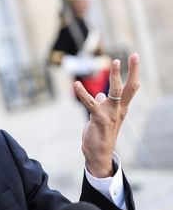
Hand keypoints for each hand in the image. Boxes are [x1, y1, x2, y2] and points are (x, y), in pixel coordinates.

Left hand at [74, 53, 139, 177]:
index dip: (133, 72)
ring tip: (115, 62)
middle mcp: (119, 110)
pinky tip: (76, 84)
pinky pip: (91, 103)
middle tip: (133, 55)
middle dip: (132, 71)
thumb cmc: (100, 135)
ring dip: (115, 76)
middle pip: (129, 88)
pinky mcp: (99, 119)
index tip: (133, 57)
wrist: (98, 154)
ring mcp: (110, 114)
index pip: (131, 88)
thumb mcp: (102, 117)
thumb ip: (103, 104)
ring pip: (116, 92)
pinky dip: (83, 93)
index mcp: (120, 108)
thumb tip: (100, 94)